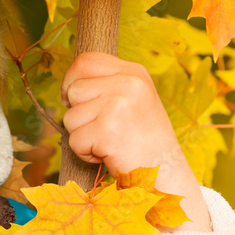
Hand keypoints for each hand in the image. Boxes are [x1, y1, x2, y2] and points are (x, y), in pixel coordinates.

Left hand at [61, 52, 211, 231]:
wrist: (166, 173)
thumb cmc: (144, 139)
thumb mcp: (133, 99)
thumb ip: (105, 85)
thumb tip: (68, 86)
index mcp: (134, 72)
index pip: (85, 61)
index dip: (71, 80)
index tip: (74, 99)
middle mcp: (128, 84)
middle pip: (73, 90)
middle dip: (78, 113)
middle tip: (103, 128)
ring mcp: (118, 106)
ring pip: (70, 117)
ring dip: (82, 135)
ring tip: (109, 141)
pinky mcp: (107, 131)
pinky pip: (74, 141)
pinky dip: (85, 154)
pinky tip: (109, 154)